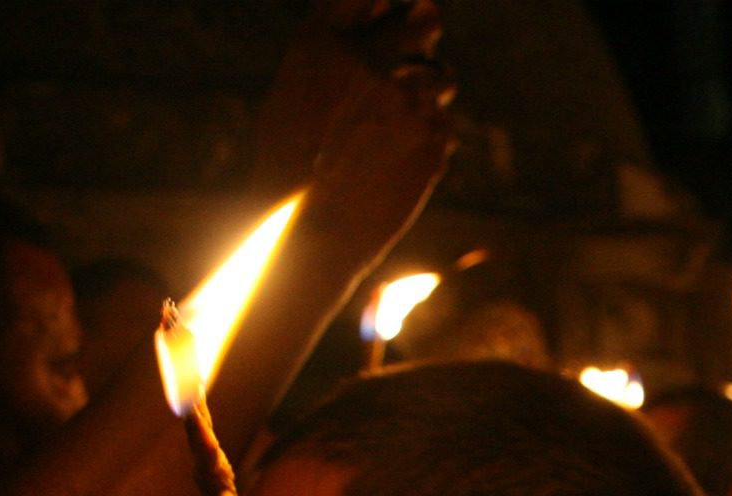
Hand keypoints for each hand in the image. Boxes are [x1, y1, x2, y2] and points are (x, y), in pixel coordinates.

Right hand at [253, 0, 455, 263]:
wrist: (309, 236)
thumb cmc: (288, 172)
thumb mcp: (288, 100)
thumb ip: (331, 59)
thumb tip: (373, 28)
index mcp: (321, 43)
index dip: (382, 7)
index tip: (386, 18)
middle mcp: (367, 60)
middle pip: (424, 19)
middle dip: (424, 30)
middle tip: (422, 41)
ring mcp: (406, 96)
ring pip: (442, 75)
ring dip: (428, 91)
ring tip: (399, 123)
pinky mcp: (435, 133)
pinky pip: (442, 123)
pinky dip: (427, 140)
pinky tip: (396, 165)